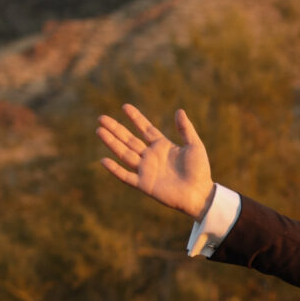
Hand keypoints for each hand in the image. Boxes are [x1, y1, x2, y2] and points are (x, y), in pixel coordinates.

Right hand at [96, 103, 213, 219]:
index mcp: (162, 146)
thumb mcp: (194, 145)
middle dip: (116, 129)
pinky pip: (126, 176)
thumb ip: (186, 129)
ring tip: (99, 131)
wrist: (200, 194)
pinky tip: (103, 160)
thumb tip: (179, 111)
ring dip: (112, 143)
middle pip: (129, 140)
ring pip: (124, 154)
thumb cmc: (200, 170)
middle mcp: (151, 157)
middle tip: (102, 118)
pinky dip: (115, 169)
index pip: (145, 129)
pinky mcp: (144, 184)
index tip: (125, 106)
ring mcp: (146, 170)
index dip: (135, 118)